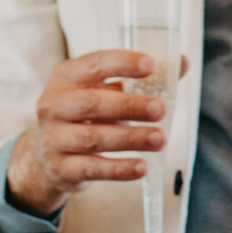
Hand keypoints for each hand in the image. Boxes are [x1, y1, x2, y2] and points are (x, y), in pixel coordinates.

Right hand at [5, 47, 185, 214]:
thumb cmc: (88, 115)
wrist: (50, 155)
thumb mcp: (107, 91)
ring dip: (131, 138)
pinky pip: (93, 169)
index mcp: (66, 77)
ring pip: (93, 138)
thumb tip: (181, 63)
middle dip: (129, 105)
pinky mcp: (61, 168)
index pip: (94, 64)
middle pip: (91, 104)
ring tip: (160, 138)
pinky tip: (142, 167)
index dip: (122, 63)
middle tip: (161, 109)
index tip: (150, 65)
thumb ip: (142, 79)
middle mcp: (53, 105)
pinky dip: (120, 169)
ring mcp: (53, 138)